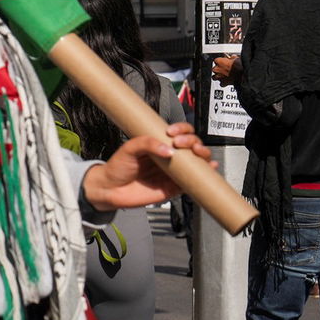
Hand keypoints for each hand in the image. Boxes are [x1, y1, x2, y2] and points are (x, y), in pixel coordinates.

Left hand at [82, 122, 214, 210]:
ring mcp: (174, 171)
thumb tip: (169, 150)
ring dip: (203, 153)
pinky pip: (195, 180)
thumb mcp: (129, 149)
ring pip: (197, 160)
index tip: (172, 132)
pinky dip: (206, 173)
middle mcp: (170, 156)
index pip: (179, 132)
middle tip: (180, 143)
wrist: (110, 189)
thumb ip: (147, 144)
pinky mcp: (176, 187)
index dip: (182, 129)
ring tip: (197, 152)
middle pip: (192, 144)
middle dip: (192, 140)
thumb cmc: (118, 167)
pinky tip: (209, 167)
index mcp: (160, 144)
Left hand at [211, 54, 239, 86]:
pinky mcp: (222, 83)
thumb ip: (232, 57)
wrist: (244, 75)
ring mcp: (218, 76)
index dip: (221, 62)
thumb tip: (232, 57)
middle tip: (226, 69)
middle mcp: (216, 69)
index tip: (225, 63)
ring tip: (225, 76)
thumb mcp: (236, 58)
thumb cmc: (240, 66)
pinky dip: (224, 83)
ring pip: (214, 77)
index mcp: (218, 61)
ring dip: (219, 76)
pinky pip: (221, 83)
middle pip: (215, 69)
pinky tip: (227, 81)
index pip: (217, 60)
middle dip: (219, 69)